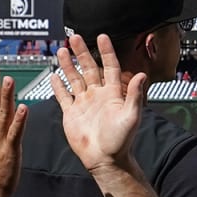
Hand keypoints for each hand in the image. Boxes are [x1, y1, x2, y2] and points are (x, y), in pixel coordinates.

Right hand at [51, 34, 146, 173]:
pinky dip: (58, 86)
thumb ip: (135, 95)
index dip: (106, 52)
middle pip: (89, 68)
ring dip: (68, 65)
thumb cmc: (120, 141)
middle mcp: (97, 95)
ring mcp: (84, 103)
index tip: (102, 37)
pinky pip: (63, 96)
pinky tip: (54, 75)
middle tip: (75, 38)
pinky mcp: (71, 113)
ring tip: (61, 50)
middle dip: (82, 53)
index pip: (110, 67)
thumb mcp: (131, 116)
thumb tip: (142, 75)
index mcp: (113, 94)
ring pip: (75, 78)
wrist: (104, 159)